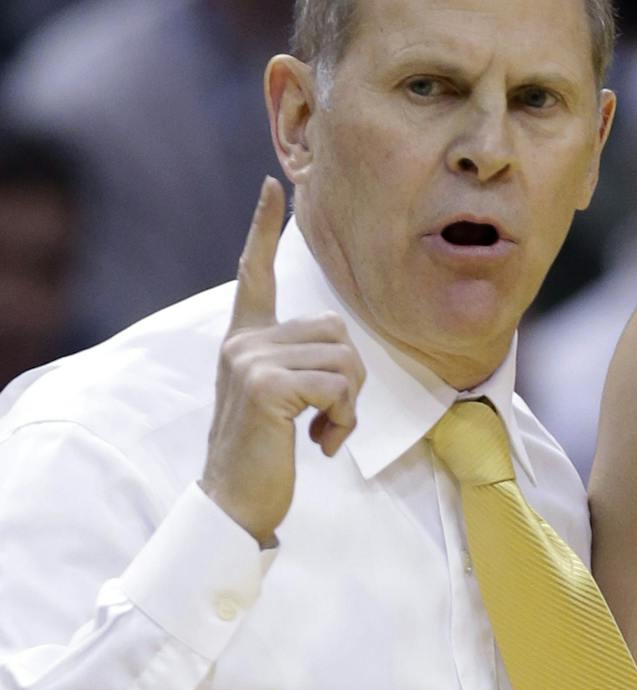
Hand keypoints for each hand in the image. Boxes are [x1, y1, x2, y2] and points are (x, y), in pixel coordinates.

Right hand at [200, 178, 365, 544]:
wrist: (234, 501)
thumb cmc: (264, 455)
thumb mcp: (279, 400)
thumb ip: (298, 364)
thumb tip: (338, 351)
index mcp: (244, 340)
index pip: (256, 273)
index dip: (264, 229)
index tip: (273, 188)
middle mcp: (243, 342)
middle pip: (337, 331)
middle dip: (350, 381)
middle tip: (329, 420)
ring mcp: (251, 360)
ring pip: (344, 360)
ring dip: (350, 405)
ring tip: (323, 433)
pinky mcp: (268, 385)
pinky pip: (338, 386)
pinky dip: (343, 420)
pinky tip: (321, 444)